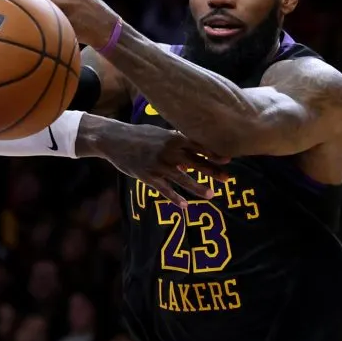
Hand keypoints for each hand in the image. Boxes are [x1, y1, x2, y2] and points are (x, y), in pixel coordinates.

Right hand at [77, 115, 229, 206]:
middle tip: (228, 179)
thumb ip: (176, 142)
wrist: (114, 139)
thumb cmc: (139, 135)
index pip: (198, 146)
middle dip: (212, 171)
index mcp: (172, 138)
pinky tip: (185, 206)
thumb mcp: (159, 134)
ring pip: (182, 178)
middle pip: (195, 162)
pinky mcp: (147, 175)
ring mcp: (158, 164)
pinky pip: (164, 189)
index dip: (213, 153)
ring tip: (210, 195)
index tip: (228, 159)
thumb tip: (192, 150)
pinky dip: (174, 198)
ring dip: (197, 187)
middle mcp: (168, 151)